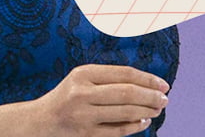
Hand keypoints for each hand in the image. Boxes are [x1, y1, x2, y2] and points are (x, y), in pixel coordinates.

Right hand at [32, 64, 169, 136]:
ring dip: (147, 111)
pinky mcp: (84, 134)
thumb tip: (148, 84)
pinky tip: (144, 122)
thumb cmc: (68, 96)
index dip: (148, 79)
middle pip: (127, 93)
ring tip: (158, 109)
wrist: (39, 121)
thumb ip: (110, 78)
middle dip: (151, 96)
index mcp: (83, 74)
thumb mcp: (83, 79)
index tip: (164, 84)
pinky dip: (134, 126)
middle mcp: (82, 93)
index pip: (124, 74)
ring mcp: (83, 115)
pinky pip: (117, 131)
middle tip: (165, 99)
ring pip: (125, 112)